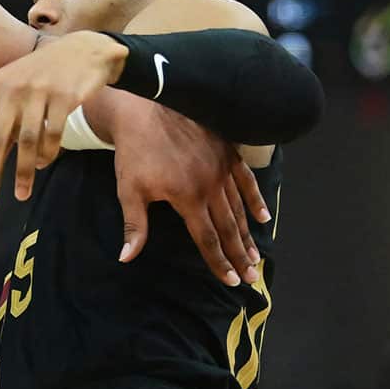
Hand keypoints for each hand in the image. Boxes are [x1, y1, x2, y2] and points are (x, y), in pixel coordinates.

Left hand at [0, 32, 126, 209]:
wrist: (84, 50)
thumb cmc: (44, 75)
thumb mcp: (14, 86)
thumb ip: (0, 116)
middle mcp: (13, 88)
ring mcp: (39, 91)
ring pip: (26, 142)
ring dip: (22, 173)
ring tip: (21, 194)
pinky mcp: (65, 96)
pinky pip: (53, 135)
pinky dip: (47, 155)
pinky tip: (43, 164)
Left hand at [108, 95, 268, 285]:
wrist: (146, 108)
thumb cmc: (134, 151)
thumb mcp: (129, 190)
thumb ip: (134, 225)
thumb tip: (127, 257)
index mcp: (187, 198)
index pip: (207, 238)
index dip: (220, 262)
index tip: (232, 280)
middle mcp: (210, 185)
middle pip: (228, 228)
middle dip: (240, 255)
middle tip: (252, 276)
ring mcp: (222, 168)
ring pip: (239, 207)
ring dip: (248, 233)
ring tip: (255, 255)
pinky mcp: (227, 152)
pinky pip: (246, 180)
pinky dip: (255, 199)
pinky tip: (263, 216)